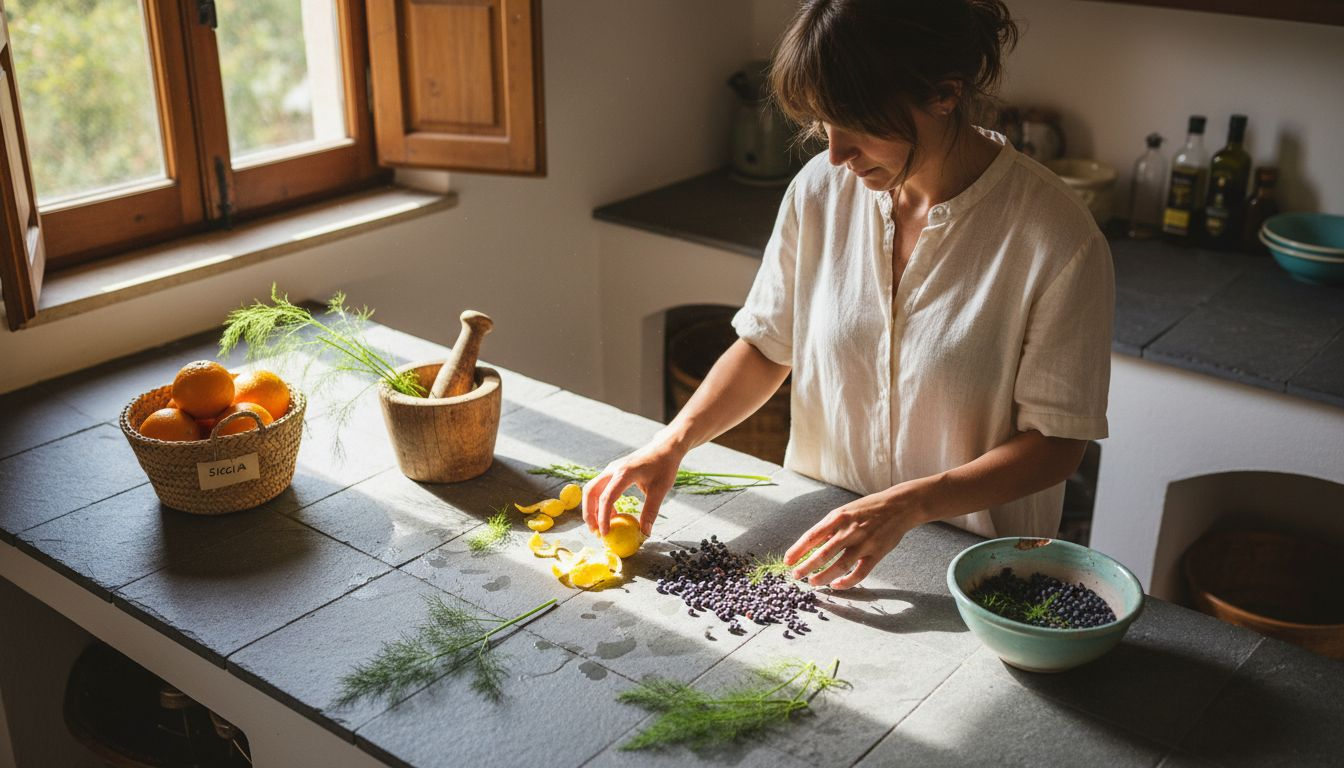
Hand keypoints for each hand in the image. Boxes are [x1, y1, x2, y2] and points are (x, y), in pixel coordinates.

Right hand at [582, 440, 684, 536]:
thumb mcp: (660, 490)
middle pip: (590, 491)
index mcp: (624, 473)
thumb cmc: (664, 466)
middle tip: (595, 532)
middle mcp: (613, 470)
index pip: (606, 498)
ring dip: (593, 508)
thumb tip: (645, 533)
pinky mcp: (613, 471)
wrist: (665, 447)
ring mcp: (611, 469)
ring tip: (602, 526)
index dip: (603, 517)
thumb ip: (650, 511)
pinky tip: (613, 514)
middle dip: (589, 513)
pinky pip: (601, 487)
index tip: (605, 533)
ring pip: (593, 489)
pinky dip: (601, 502)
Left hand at [784, 485, 927, 589]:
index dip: (798, 550)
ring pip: (839, 566)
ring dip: (823, 577)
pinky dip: (846, 582)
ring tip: (813, 583)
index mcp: (838, 517)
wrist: (899, 505)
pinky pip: (859, 573)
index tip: (787, 561)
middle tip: (796, 576)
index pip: (812, 536)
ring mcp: (864, 543)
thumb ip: (829, 528)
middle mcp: (849, 530)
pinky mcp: (876, 553)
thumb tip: (811, 545)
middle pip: (823, 553)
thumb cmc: (867, 509)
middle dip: (806, 567)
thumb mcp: (845, 511)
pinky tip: (836, 585)